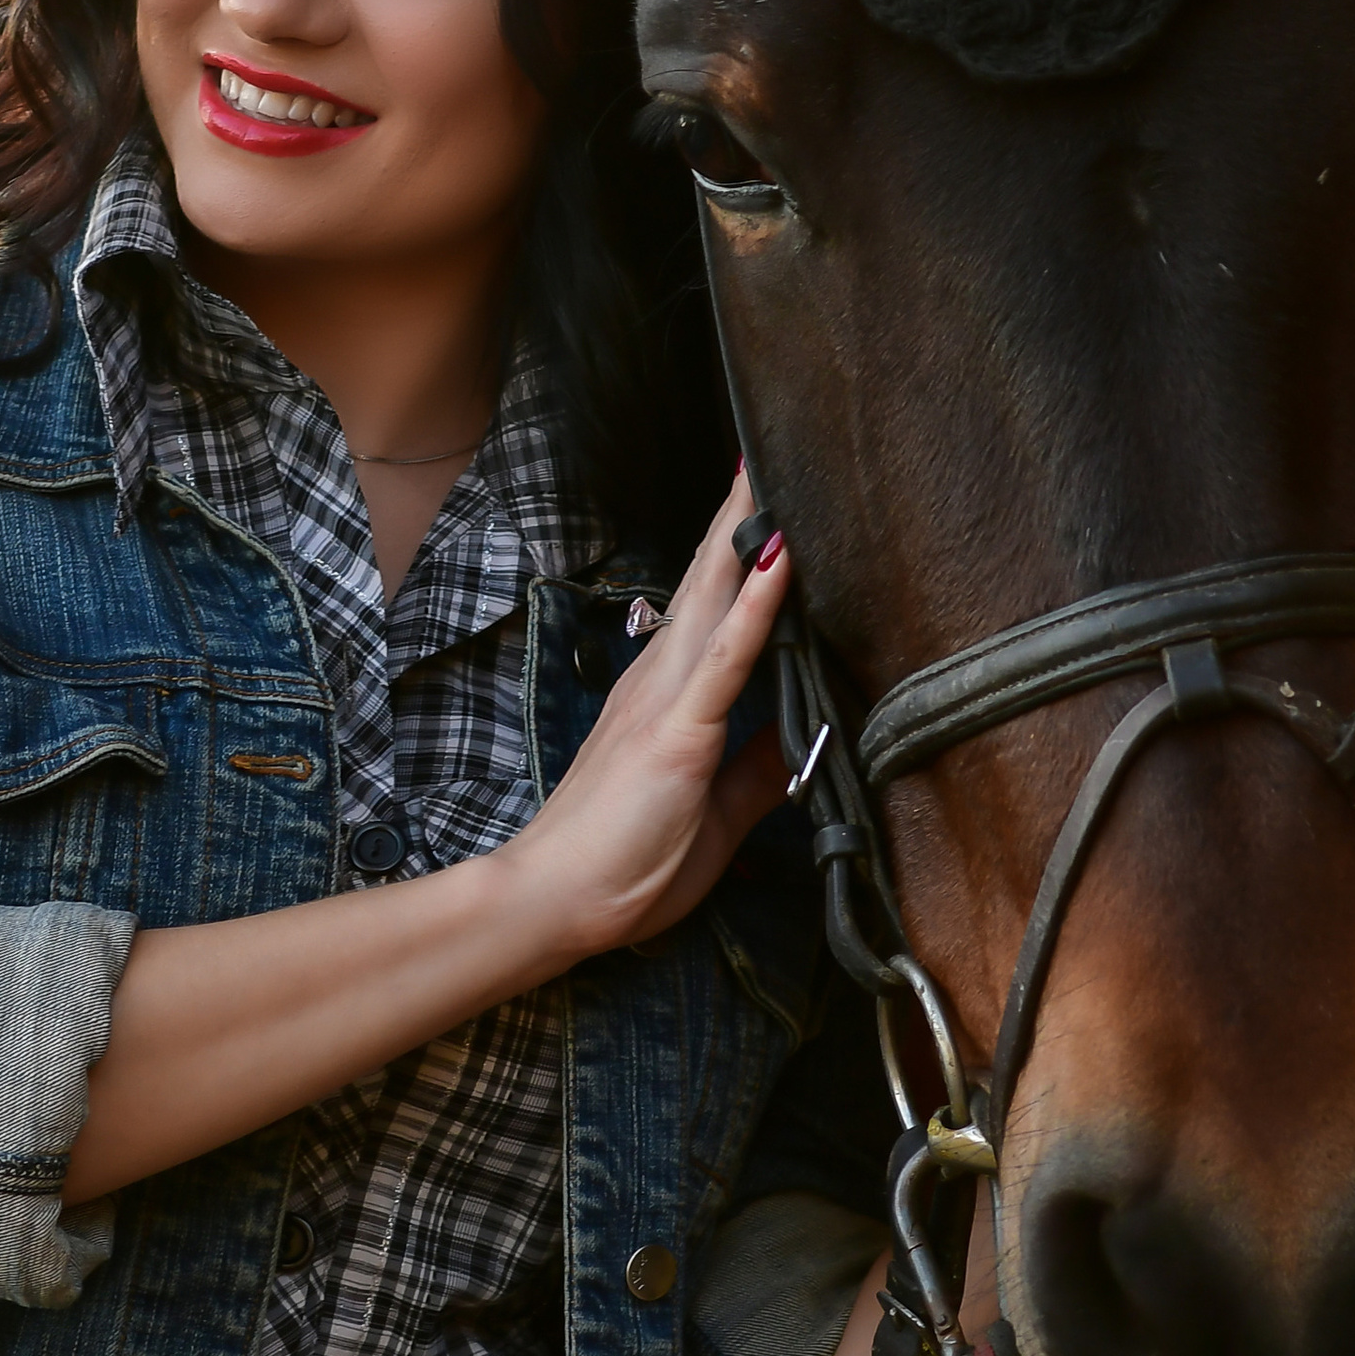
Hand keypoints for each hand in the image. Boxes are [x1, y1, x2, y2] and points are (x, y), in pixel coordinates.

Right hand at [497, 468, 791, 965]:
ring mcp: (666, 701)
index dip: (740, 555)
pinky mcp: (676, 732)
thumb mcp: (715, 815)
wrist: (553, 903)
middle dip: (740, 518)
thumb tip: (801, 735)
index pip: (713, 610)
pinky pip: (725, 659)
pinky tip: (778, 563)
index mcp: (666, 699)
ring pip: (715, 599)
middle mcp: (661, 682)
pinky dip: (755, 607)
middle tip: (767, 452)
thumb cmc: (622, 867)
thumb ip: (755, 770)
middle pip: (708, 581)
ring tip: (772, 475)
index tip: (766, 504)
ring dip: (747, 537)